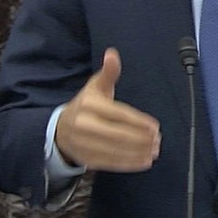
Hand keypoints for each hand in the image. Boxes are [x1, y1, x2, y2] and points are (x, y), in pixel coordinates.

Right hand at [55, 48, 160, 171]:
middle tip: (158, 140)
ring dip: (138, 152)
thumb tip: (112, 54)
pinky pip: (111, 163)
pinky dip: (129, 164)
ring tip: (155, 150)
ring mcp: (84, 144)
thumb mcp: (95, 86)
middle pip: (117, 135)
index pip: (118, 114)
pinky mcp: (87, 159)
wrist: (60, 130)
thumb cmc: (85, 105)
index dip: (138, 121)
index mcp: (89, 105)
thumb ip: (108, 73)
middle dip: (140, 139)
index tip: (155, 127)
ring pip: (116, 151)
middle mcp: (84, 125)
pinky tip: (144, 161)